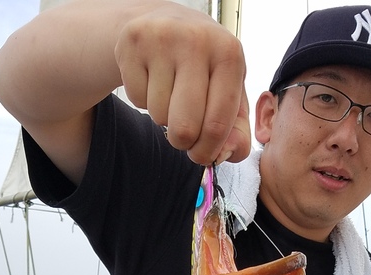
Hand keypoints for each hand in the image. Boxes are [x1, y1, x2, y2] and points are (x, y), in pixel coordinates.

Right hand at [116, 2, 250, 164]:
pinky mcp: (133, 43)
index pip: (218, 124)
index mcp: (229, 54)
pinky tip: (153, 80)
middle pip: (185, 127)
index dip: (207, 151)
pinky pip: (137, 100)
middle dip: (183, 142)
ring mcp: (162, 39)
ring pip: (159, 116)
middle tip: (183, 132)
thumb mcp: (229, 91)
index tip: (201, 156)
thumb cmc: (203, 66)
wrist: (164, 22)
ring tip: (170, 93)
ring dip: (164, 116)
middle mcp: (197, 41)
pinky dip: (145, 100)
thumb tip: (226, 154)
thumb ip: (237, 130)